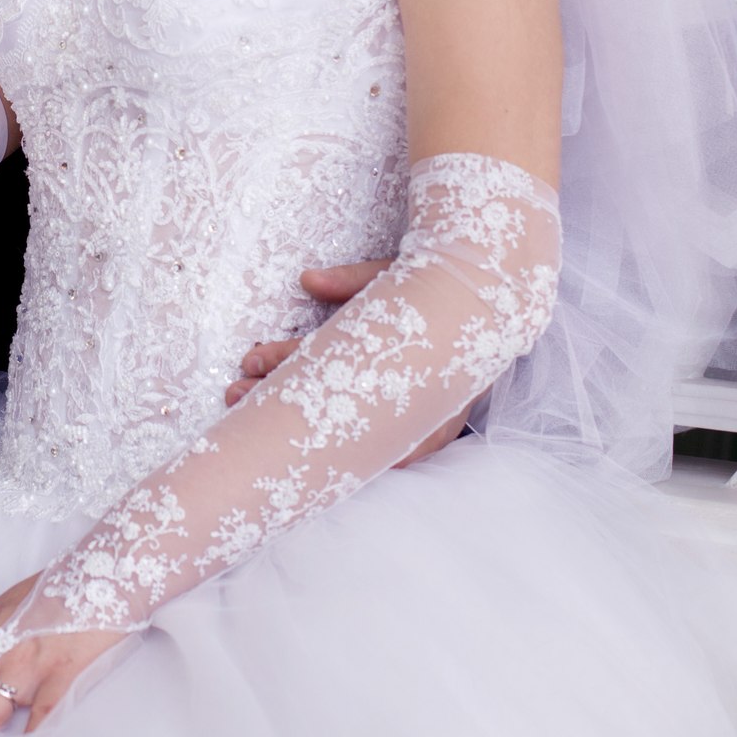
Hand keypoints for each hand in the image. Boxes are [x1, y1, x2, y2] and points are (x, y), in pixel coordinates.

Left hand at [226, 263, 476, 467]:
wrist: (502, 314)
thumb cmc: (442, 294)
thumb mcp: (400, 279)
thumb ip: (355, 281)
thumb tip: (306, 279)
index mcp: (406, 350)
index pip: (334, 360)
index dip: (287, 360)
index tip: (248, 361)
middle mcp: (417, 393)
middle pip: (335, 401)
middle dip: (280, 396)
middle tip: (234, 392)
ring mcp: (425, 418)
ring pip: (351, 431)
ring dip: (300, 422)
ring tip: (252, 407)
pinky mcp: (430, 433)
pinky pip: (383, 451)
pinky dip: (346, 452)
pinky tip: (310, 457)